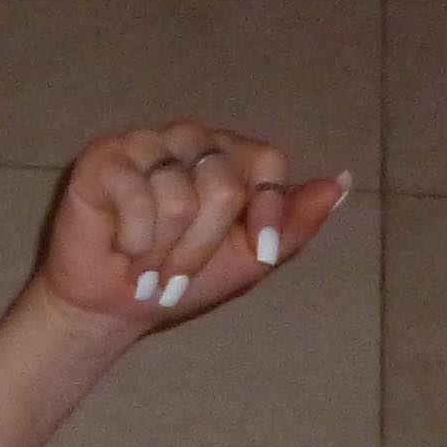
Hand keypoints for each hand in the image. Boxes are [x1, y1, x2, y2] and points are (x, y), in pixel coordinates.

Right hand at [34, 124, 347, 338]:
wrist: (112, 307)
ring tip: (145, 264)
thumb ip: (293, 224)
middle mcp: (190, 139)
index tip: (259, 255)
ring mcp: (146, 143)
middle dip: (202, 248)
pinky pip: (137, 196)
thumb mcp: (248, 261)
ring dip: (163, 251)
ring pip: (179, 197)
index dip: (269, 209)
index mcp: (229, 156)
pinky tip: (121, 248)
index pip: (267, 161)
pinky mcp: (104, 157)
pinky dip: (134, 240)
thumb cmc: (179, 280)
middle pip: (224, 186)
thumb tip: (342, 182)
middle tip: (176, 272)